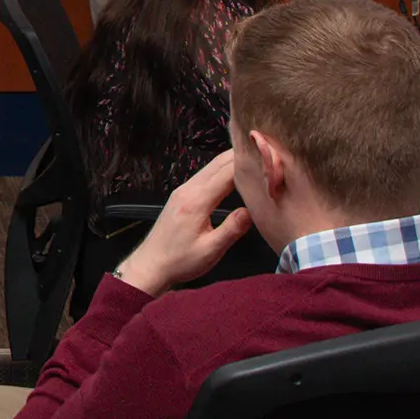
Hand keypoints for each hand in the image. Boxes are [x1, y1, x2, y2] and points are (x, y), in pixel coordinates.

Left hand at [112, 150, 255, 296]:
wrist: (151, 265)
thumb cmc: (179, 261)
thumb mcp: (210, 251)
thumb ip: (232, 229)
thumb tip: (250, 211)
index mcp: (196, 201)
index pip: (227, 173)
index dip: (248, 165)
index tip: (268, 161)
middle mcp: (188, 190)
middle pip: (218, 163)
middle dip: (242, 157)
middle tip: (266, 153)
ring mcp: (182, 190)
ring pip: (210, 167)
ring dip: (231, 162)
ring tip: (254, 161)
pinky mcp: (181, 195)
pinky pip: (204, 175)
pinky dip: (220, 170)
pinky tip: (232, 176)